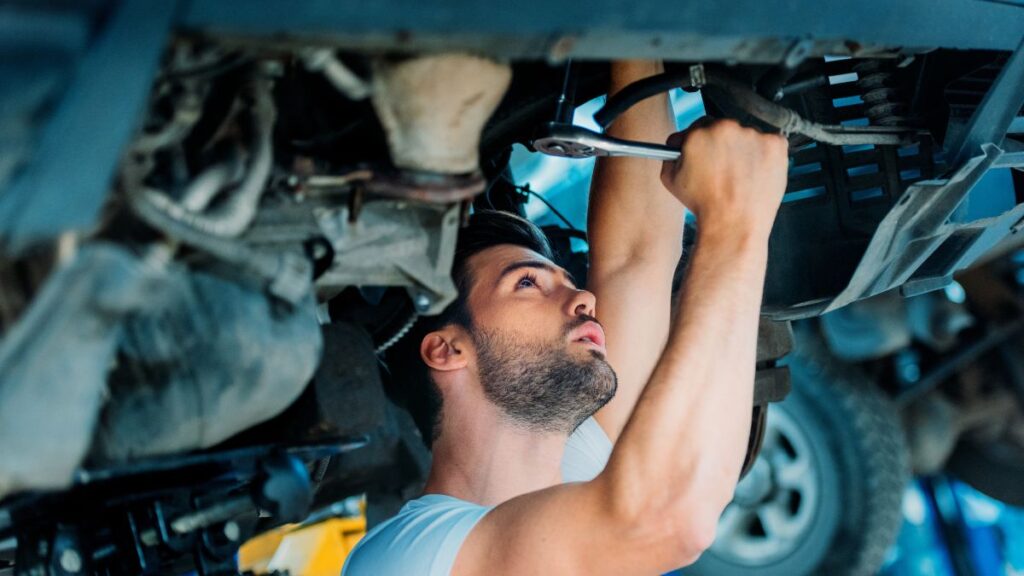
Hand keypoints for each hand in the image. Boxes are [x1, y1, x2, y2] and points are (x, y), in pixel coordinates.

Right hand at [660, 118, 788, 239]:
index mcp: (700, 133)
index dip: (704, 140)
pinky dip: (766, 156)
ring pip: (749, 136)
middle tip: (725, 168)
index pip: (701, 125)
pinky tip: (756, 174)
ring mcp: (754, 135)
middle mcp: (728, 128)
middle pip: (726, 128)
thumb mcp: (671, 180)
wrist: (733, 224)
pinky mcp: (775, 145)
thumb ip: (671, 155)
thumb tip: (677, 143)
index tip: (708, 149)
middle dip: (724, 145)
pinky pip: (771, 143)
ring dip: (746, 150)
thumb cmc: (705, 206)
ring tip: (741, 176)